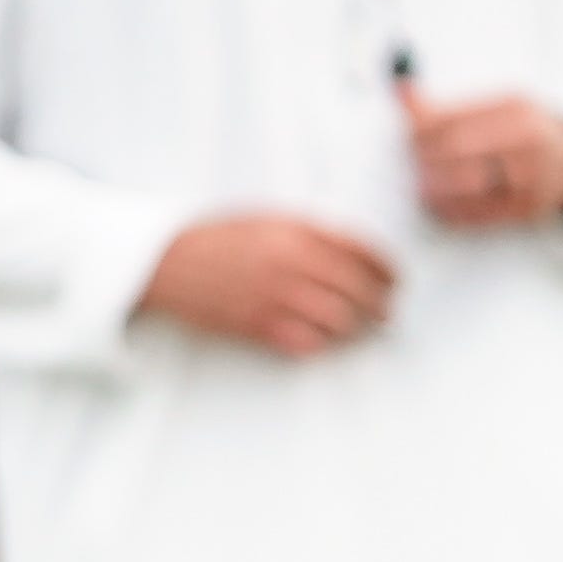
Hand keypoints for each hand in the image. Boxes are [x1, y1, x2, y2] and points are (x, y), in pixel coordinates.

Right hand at [135, 214, 395, 357]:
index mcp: (298, 230)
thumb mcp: (267, 218)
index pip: (363, 250)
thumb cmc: (218, 237)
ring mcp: (275, 296)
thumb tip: (355, 253)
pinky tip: (321, 339)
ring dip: (354, 327)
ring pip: (340, 320)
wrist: (166, 261)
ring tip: (357, 329)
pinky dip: (321, 343)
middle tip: (386, 312)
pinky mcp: (257, 325)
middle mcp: (292, 262)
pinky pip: (308, 342)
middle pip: (359, 289)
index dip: (388, 268)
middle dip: (380, 304)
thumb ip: (311, 231)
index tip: (397, 280)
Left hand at [401, 86, 562, 229]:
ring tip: (420, 189)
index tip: (404, 137)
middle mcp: (525, 138)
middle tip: (409, 166)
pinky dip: (452, 212)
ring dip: (435, 189)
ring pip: (468, 185)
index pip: (452, 117)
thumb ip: (445, 105)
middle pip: (457, 148)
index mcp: (512, 107)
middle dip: (425, 159)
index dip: (419, 129)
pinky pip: (481, 213)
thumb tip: (400, 90)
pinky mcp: (528, 206)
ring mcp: (530, 174)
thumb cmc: (520, 130)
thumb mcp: (492, 107)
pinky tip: (438, 207)